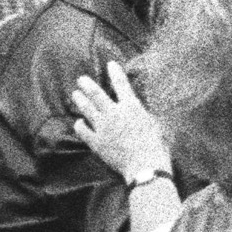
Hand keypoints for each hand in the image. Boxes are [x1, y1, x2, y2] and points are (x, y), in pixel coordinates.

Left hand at [70, 68, 171, 186]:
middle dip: (87, 84)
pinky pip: (83, 131)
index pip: (121, 84)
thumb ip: (143, 114)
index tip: (110, 64)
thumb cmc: (157, 146)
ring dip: (80, 100)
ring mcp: (103, 128)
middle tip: (81, 79)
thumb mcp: (155, 124)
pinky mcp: (97, 143)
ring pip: (87, 109)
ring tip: (75, 94)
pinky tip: (79, 122)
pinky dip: (80, 125)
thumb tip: (139, 109)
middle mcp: (114, 114)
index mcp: (131, 107)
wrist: (145, 166)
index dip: (115, 72)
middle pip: (96, 94)